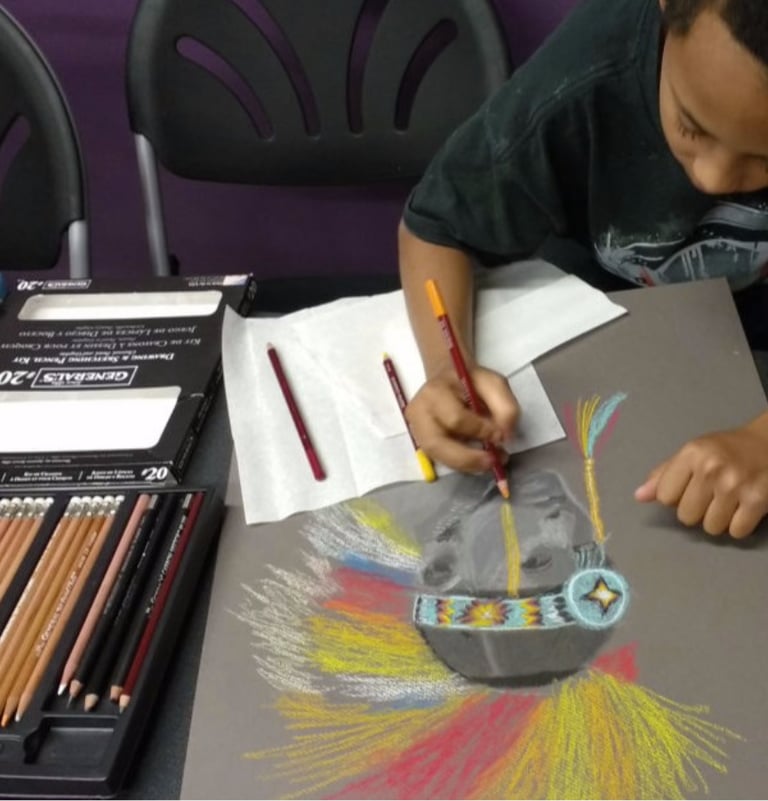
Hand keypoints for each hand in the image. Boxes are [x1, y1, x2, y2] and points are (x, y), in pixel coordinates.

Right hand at [405, 364, 519, 472]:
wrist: (449, 380)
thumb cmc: (471, 382)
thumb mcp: (494, 384)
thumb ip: (505, 407)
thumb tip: (504, 437)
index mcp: (435, 392)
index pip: (455, 418)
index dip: (480, 431)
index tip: (501, 436)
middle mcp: (419, 412)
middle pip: (437, 445)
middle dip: (468, 458)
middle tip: (493, 461)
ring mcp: (417, 430)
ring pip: (437, 457)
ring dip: (465, 465)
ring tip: (488, 463)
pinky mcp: (421, 442)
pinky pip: (440, 460)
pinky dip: (461, 464)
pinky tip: (475, 460)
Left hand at [634, 421, 767, 537]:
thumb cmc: (726, 449)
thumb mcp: (692, 453)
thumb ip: (665, 474)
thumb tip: (639, 497)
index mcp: (692, 454)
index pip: (664, 496)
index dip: (674, 497)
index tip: (688, 488)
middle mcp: (711, 469)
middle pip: (686, 516)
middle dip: (696, 510)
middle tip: (710, 496)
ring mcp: (735, 486)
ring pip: (710, 527)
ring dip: (717, 520)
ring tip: (726, 502)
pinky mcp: (758, 501)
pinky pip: (735, 532)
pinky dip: (738, 526)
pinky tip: (742, 509)